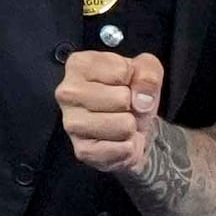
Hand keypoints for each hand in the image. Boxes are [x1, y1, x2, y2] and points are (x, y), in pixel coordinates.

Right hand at [57, 47, 165, 170]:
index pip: (122, 71)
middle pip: (122, 99)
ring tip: (120, 121)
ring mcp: (72, 123)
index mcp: (79, 65)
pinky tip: (117, 139)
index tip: (124, 84)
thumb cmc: (130, 93)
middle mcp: (68, 93)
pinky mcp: (82, 150)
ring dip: (130, 127)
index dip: (133, 80)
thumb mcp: (145, 70)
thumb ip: (148, 73)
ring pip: (124, 125)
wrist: (129, 127)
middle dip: (132, 105)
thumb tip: (142, 99)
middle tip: (123, 107)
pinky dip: (128, 147)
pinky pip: (123, 149)